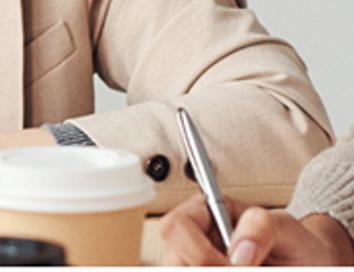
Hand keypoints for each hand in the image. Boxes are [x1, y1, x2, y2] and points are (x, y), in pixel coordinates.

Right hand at [159, 194, 353, 265]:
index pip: (176, 226)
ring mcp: (194, 264)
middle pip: (172, 261)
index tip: (232, 265)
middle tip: (245, 271)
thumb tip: (239, 251)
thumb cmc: (295, 244)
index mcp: (204, 214)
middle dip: (208, 270)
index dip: (198, 251)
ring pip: (179, 271)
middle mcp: (193, 242)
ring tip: (251, 269)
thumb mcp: (287, 228)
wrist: (307, 265)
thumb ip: (262, 227)